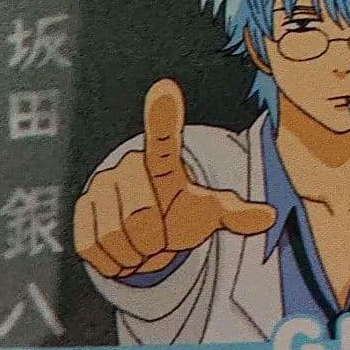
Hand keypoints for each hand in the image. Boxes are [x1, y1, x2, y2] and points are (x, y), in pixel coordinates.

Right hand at [73, 78, 276, 278]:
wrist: (143, 230)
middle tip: (158, 236)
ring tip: (141, 242)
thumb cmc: (177, 212)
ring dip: (134, 254)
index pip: (165, 140)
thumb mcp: (208, 211)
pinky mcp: (80, 209)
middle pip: (141, 219)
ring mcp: (101, 186)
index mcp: (163, 164)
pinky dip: (113, 260)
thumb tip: (269, 215)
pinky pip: (93, 247)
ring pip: (116, 238)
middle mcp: (128, 166)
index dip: (164, 116)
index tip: (166, 88)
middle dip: (154, 242)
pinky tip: (122, 249)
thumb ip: (235, 212)